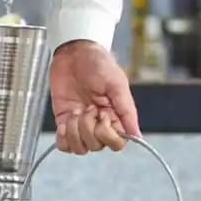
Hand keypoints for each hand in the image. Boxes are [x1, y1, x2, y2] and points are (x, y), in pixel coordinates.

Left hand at [50, 39, 139, 154]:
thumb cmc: (98, 63)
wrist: (74, 52)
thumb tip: (137, 136)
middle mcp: (99, 124)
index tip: (102, 114)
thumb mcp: (117, 84)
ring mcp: (81, 125)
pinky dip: (63, 138)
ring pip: (80, 148)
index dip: (107, 134)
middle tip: (87, 106)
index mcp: (116, 117)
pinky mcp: (64, 122)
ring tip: (76, 112)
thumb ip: (127, 111)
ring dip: (75, 132)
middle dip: (88, 128)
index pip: (117, 143)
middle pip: (97, 146)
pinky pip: (64, 145)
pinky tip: (64, 123)